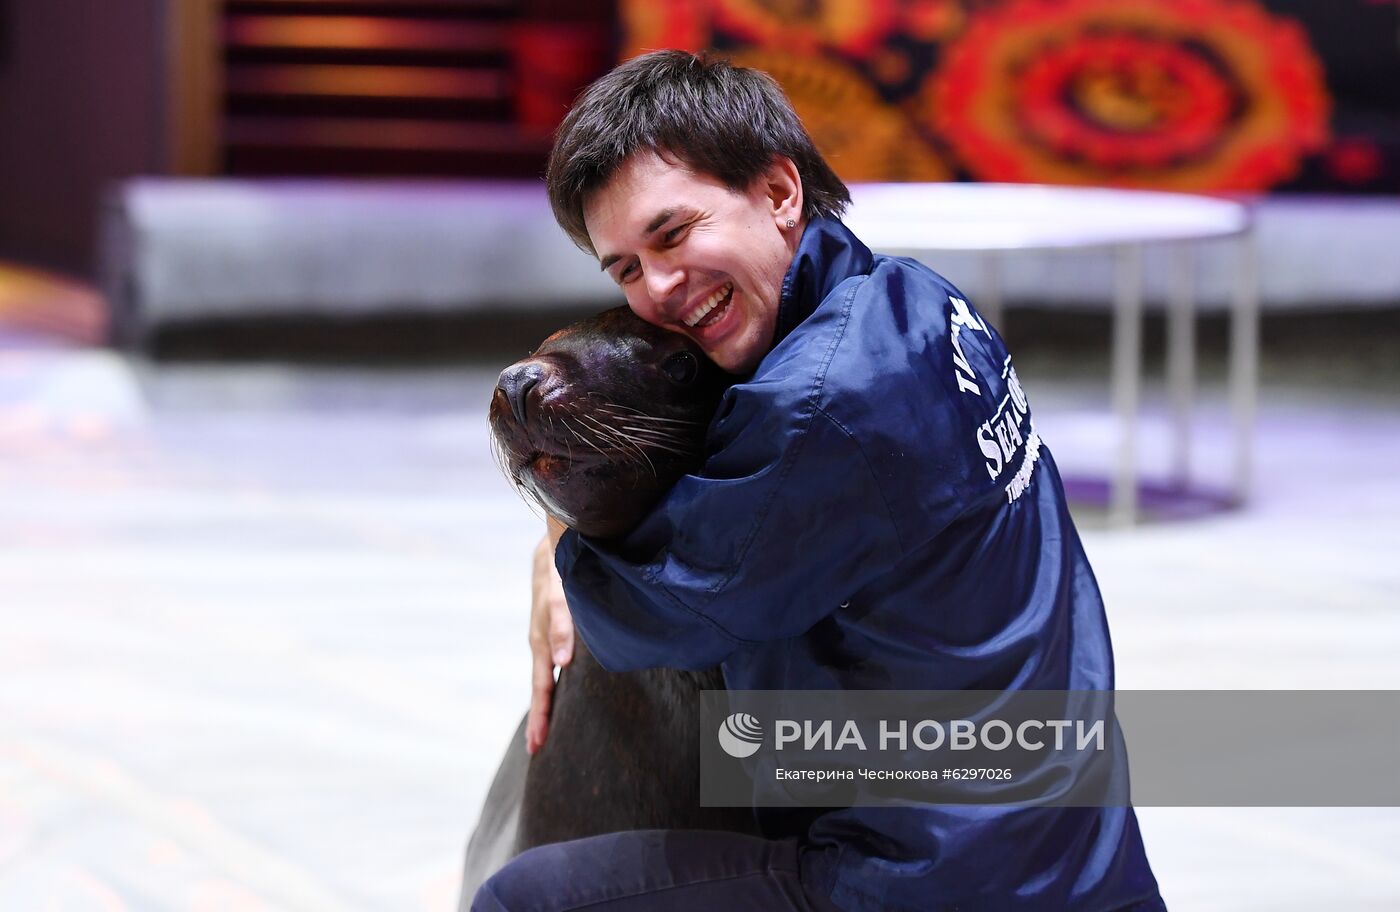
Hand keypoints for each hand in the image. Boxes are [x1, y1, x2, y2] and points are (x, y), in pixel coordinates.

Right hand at [526, 519, 572, 754]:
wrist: (556, 543)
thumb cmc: (560, 567)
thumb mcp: (560, 593)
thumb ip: (561, 623)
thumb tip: (562, 663)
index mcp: (541, 639)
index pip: (542, 686)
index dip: (541, 715)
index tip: (537, 744)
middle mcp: (542, 642)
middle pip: (540, 686)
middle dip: (539, 718)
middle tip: (536, 750)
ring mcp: (547, 636)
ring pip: (545, 676)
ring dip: (545, 703)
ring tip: (544, 731)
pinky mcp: (555, 629)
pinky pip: (552, 662)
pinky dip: (552, 682)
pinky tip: (560, 691)